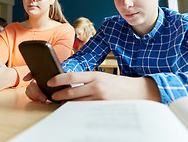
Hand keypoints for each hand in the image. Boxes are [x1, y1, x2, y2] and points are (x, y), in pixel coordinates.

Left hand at [28, 71, 160, 101]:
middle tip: (52, 97)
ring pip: (77, 103)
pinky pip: (85, 110)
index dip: (58, 79)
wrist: (138, 91)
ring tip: (62, 103)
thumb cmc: (118, 84)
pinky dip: (78, 110)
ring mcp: (100, 98)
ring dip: (68, 104)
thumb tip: (70, 85)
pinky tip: (74, 110)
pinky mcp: (103, 108)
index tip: (49, 82)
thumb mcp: (102, 77)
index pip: (71, 76)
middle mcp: (96, 86)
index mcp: (95, 75)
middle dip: (59, 95)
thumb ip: (88, 80)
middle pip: (71, 91)